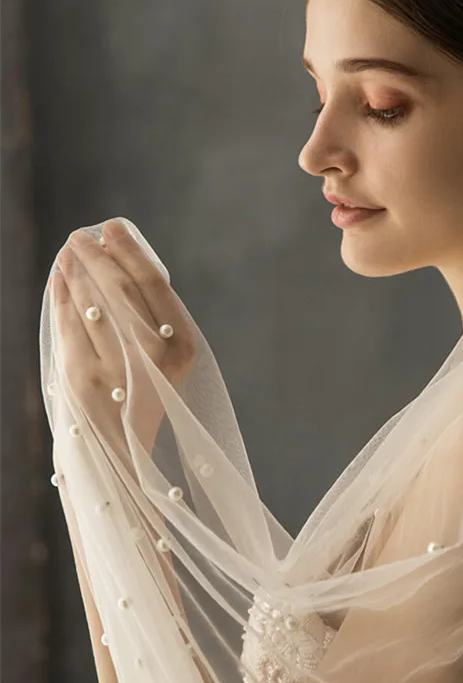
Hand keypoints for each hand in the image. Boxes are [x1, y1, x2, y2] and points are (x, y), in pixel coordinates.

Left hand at [49, 219, 196, 473]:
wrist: (122, 455)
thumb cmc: (145, 396)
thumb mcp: (166, 361)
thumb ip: (151, 320)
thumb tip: (116, 262)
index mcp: (183, 348)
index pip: (154, 284)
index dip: (130, 251)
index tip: (112, 228)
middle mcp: (152, 357)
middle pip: (120, 289)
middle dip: (97, 256)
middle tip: (81, 235)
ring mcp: (115, 369)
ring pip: (91, 303)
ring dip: (76, 271)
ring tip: (69, 252)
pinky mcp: (81, 381)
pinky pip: (68, 325)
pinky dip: (61, 297)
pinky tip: (59, 279)